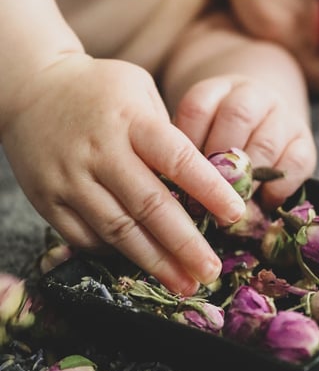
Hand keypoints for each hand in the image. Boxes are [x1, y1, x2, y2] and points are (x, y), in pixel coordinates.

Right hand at [0, 55, 245, 293]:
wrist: (31, 87)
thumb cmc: (100, 89)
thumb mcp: (140, 89)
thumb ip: (168, 133)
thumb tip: (206, 180)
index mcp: (130, 120)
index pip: (177, 158)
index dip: (209, 190)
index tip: (235, 215)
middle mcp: (100, 152)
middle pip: (149, 206)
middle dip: (185, 244)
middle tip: (210, 271)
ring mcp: (70, 179)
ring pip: (117, 230)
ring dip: (154, 261)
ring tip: (183, 283)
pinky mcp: (47, 200)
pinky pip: (84, 237)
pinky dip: (115, 254)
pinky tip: (140, 264)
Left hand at [173, 75, 316, 208]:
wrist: (263, 119)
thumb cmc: (220, 135)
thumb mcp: (201, 132)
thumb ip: (189, 153)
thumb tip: (181, 192)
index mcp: (219, 88)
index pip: (198, 106)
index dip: (188, 143)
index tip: (181, 173)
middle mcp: (254, 94)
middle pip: (237, 117)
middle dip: (220, 160)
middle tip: (209, 191)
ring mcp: (283, 114)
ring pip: (267, 142)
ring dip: (249, 178)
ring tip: (234, 203)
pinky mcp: (306, 139)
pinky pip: (297, 162)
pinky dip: (278, 186)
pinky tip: (263, 201)